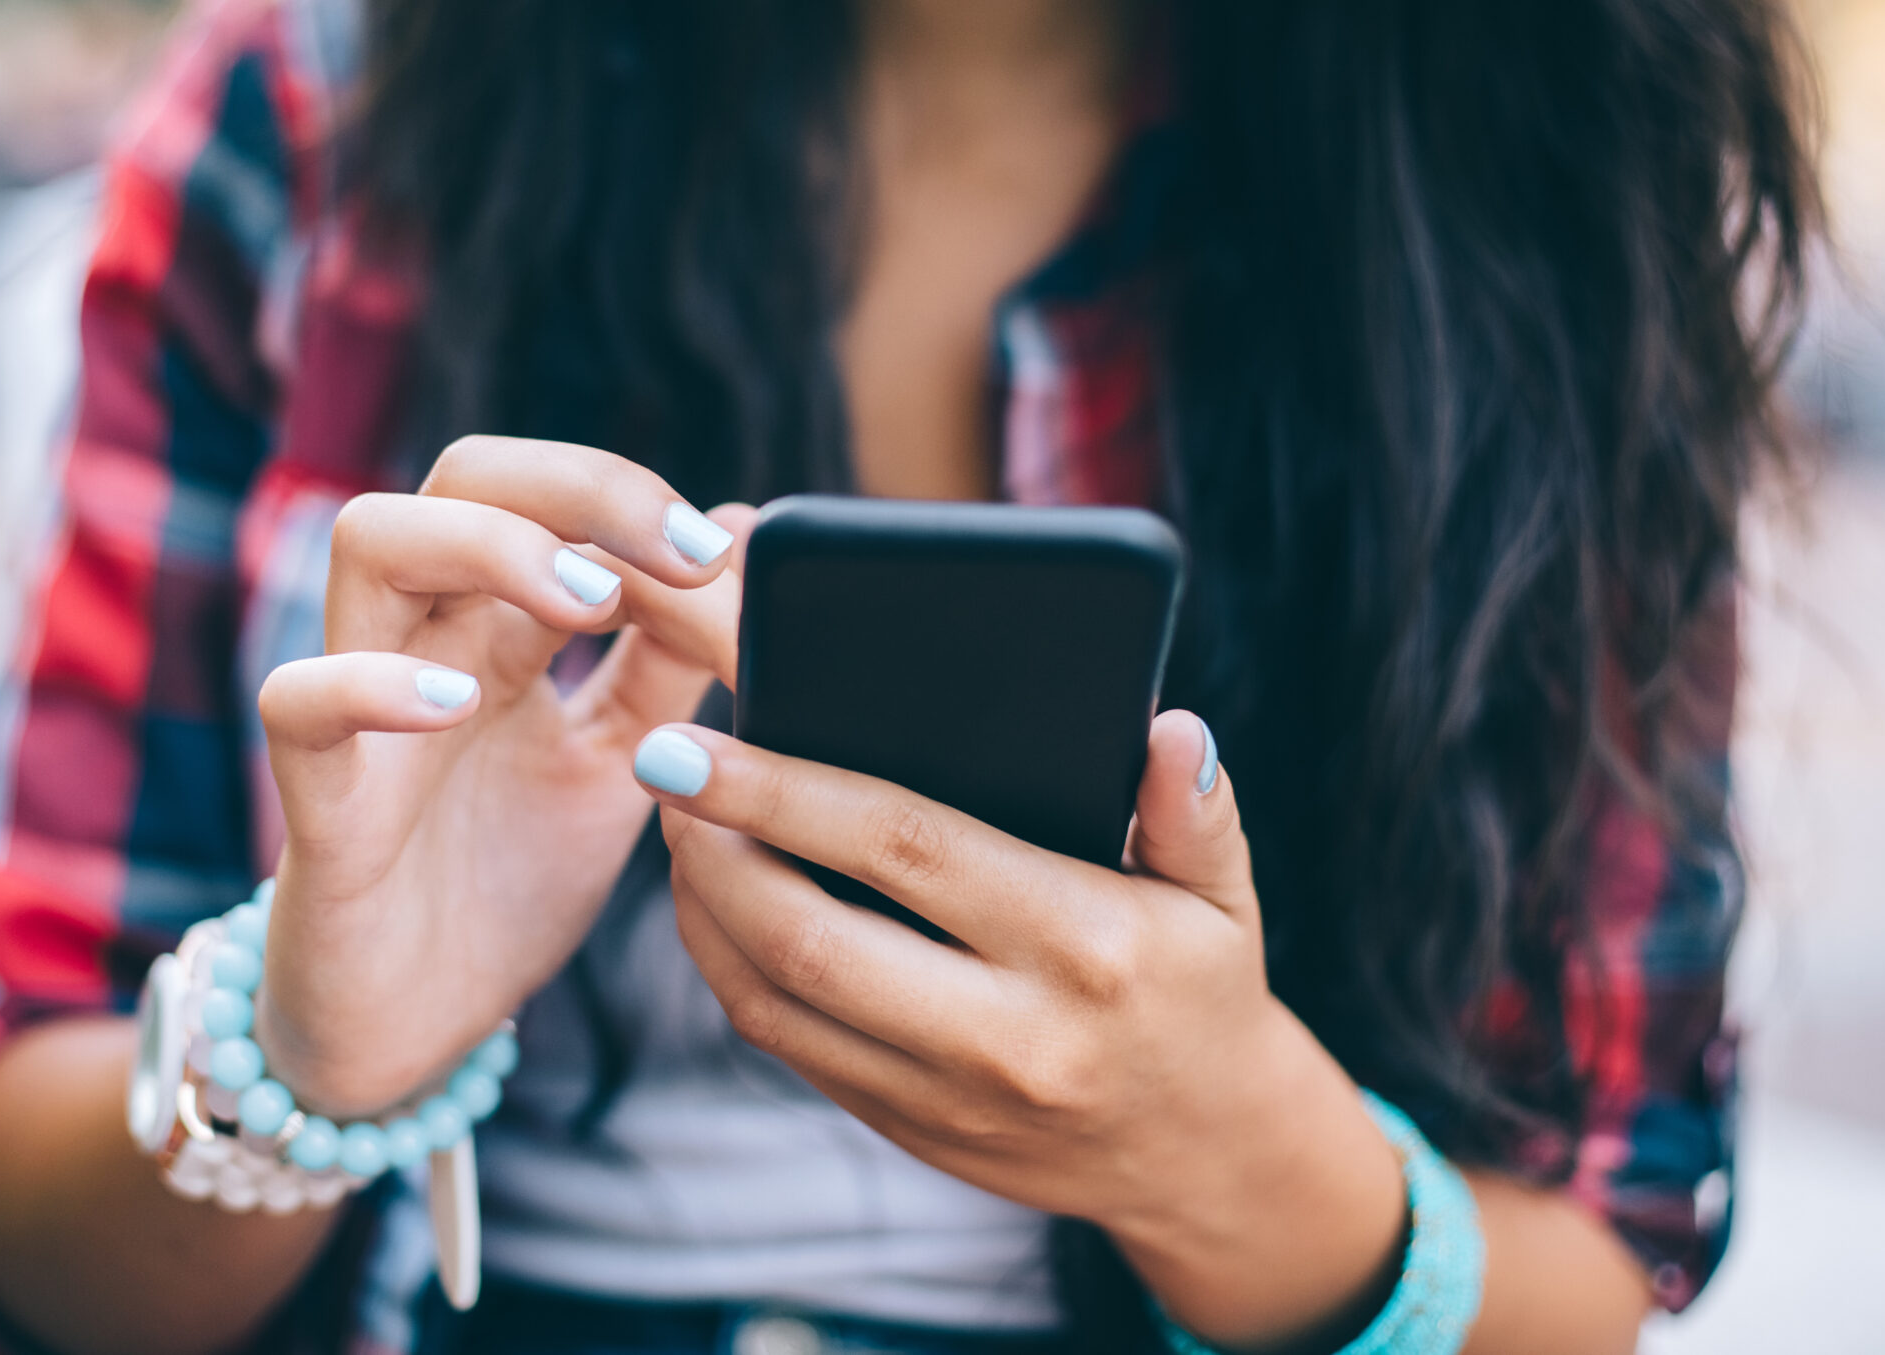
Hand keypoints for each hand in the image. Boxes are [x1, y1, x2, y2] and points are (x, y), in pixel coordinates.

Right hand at [252, 436, 748, 1115]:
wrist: (410, 1037)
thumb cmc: (502, 884)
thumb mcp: (619, 766)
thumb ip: (669, 663)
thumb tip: (740, 530)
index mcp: (501, 629)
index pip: (554, 497)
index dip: (643, 506)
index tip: (731, 558)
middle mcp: (426, 641)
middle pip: (464, 475)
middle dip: (579, 486)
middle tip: (680, 553)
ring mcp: (364, 711)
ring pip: (372, 540)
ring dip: (491, 544)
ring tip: (589, 605)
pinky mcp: (318, 804)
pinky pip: (297, 702)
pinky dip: (369, 681)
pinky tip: (457, 700)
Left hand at [642, 710, 1408, 1348]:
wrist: (1204, 1157)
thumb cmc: (1202, 989)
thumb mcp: (1224, 893)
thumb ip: (1192, 807)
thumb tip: (1171, 727)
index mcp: (1083, 946)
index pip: (905, 849)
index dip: (787, 790)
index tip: (702, 739)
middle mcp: (1006, 1034)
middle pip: (809, 938)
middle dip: (714, 849)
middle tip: (660, 766)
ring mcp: (947, 1098)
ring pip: (775, 1004)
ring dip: (704, 910)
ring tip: (679, 824)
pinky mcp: (907, 1131)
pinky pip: (788, 1047)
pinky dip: (732, 969)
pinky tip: (719, 900)